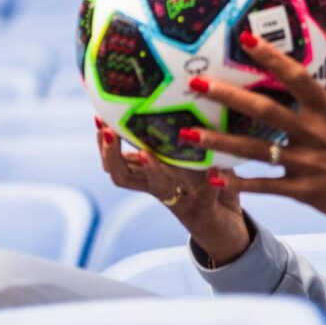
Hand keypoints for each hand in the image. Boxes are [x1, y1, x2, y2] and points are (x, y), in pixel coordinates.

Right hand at [95, 119, 250, 265]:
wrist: (226, 227)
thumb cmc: (207, 184)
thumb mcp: (191, 156)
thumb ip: (180, 135)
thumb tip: (173, 96)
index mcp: (152, 173)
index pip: (117, 162)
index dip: (104, 144)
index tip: (99, 119)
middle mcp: (159, 187)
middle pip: (122, 177)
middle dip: (111, 154)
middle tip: (108, 131)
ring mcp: (179, 200)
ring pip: (157, 187)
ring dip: (151, 169)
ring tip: (147, 153)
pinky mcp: (204, 210)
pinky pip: (205, 197)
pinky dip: (210, 184)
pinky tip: (214, 171)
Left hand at [177, 33, 325, 236]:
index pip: (295, 76)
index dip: (270, 56)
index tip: (244, 38)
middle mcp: (315, 133)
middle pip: (264, 110)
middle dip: (228, 95)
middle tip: (197, 82)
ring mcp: (308, 163)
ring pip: (255, 151)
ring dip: (218, 142)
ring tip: (187, 134)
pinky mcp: (306, 192)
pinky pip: (266, 186)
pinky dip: (240, 183)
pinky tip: (215, 177)